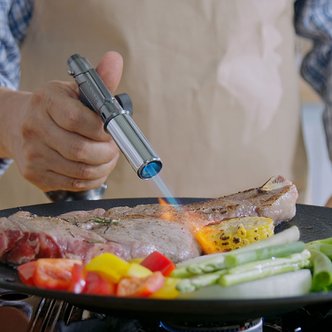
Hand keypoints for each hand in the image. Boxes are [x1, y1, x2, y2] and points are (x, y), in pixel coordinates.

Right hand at [0, 51, 122, 191]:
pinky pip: (74, 184)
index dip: (102, 130)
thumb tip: (116, 59)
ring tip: (108, 158)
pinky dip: (93, 178)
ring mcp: (32, 155)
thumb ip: (99, 81)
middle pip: (80, 150)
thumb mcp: (74, 90)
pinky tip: (95, 168)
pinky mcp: (35, 175)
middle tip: (114, 148)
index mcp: (46, 102)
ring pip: (80, 171)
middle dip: (107, 153)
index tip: (111, 131)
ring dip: (104, 167)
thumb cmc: (54, 107)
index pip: (78, 119)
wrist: (17, 123)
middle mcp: (34, 128)